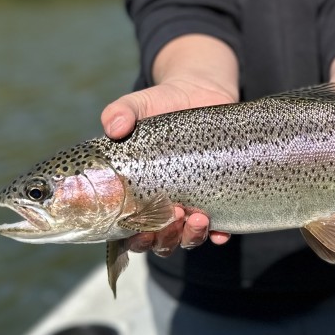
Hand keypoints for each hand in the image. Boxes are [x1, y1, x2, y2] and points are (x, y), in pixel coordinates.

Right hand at [101, 73, 236, 255]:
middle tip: (174, 213)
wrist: (200, 94)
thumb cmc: (160, 105)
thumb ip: (121, 113)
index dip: (133, 235)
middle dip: (165, 237)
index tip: (140, 225)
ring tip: (198, 218)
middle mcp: (162, 205)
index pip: (128, 229)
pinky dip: (219, 235)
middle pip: (159, 241)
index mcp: (136, 192)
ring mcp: (191, 204)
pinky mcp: (218, 197)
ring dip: (191, 236)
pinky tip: (221, 232)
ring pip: (187, 238)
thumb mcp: (138, 105)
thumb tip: (113, 127)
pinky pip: (219, 229)